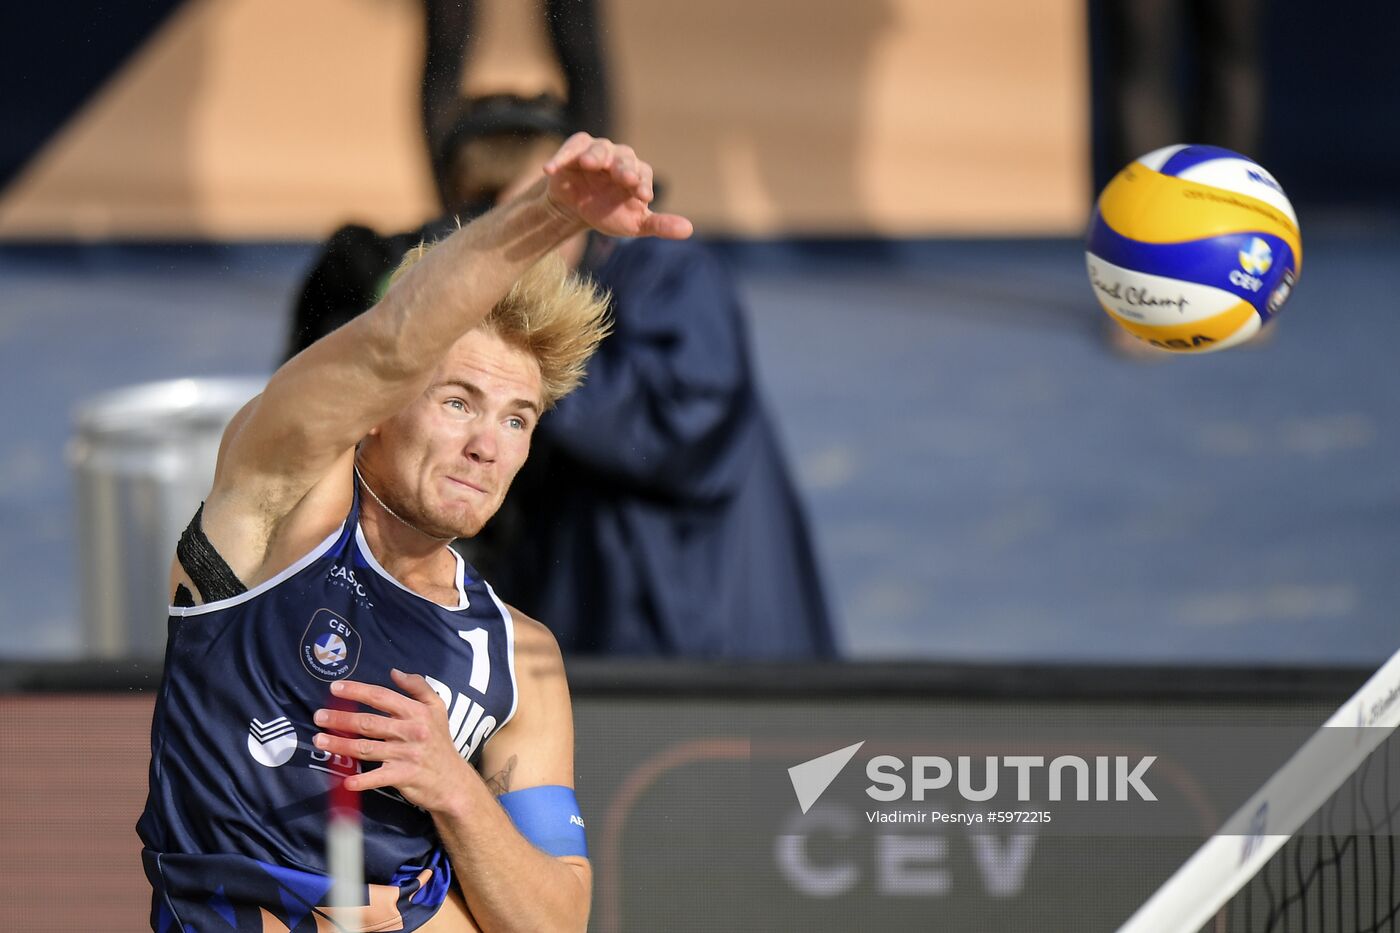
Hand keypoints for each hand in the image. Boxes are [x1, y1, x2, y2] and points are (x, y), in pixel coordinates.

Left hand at [313, 669, 470, 814]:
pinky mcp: (404, 776)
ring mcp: (407, 754)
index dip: (357, 691)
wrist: (453, 779)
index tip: (335, 687)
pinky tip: (346, 780)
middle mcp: (412, 731)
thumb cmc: (439, 740)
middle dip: (341, 719)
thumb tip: (394, 672)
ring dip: (340, 745)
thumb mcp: (437, 708)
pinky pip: (379, 777)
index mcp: (417, 712)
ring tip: (319, 741)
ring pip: (367, 748)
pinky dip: (363, 780)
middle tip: (318, 717)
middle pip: (369, 723)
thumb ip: (418, 686)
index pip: (382, 697)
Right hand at [543, 133, 692, 240]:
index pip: (643, 175)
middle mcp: (619, 159)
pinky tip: (549, 169)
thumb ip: (659, 225)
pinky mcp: (574, 151)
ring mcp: (596, 152)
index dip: (643, 185)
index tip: (643, 197)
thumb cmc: (608, 212)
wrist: (576, 210)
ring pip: (599, 149)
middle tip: (624, 178)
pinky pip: (570, 149)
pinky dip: (560, 157)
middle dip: (624, 168)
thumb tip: (688, 230)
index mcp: (637, 174)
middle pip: (625, 158)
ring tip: (589, 164)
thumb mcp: (635, 224)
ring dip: (595, 155)